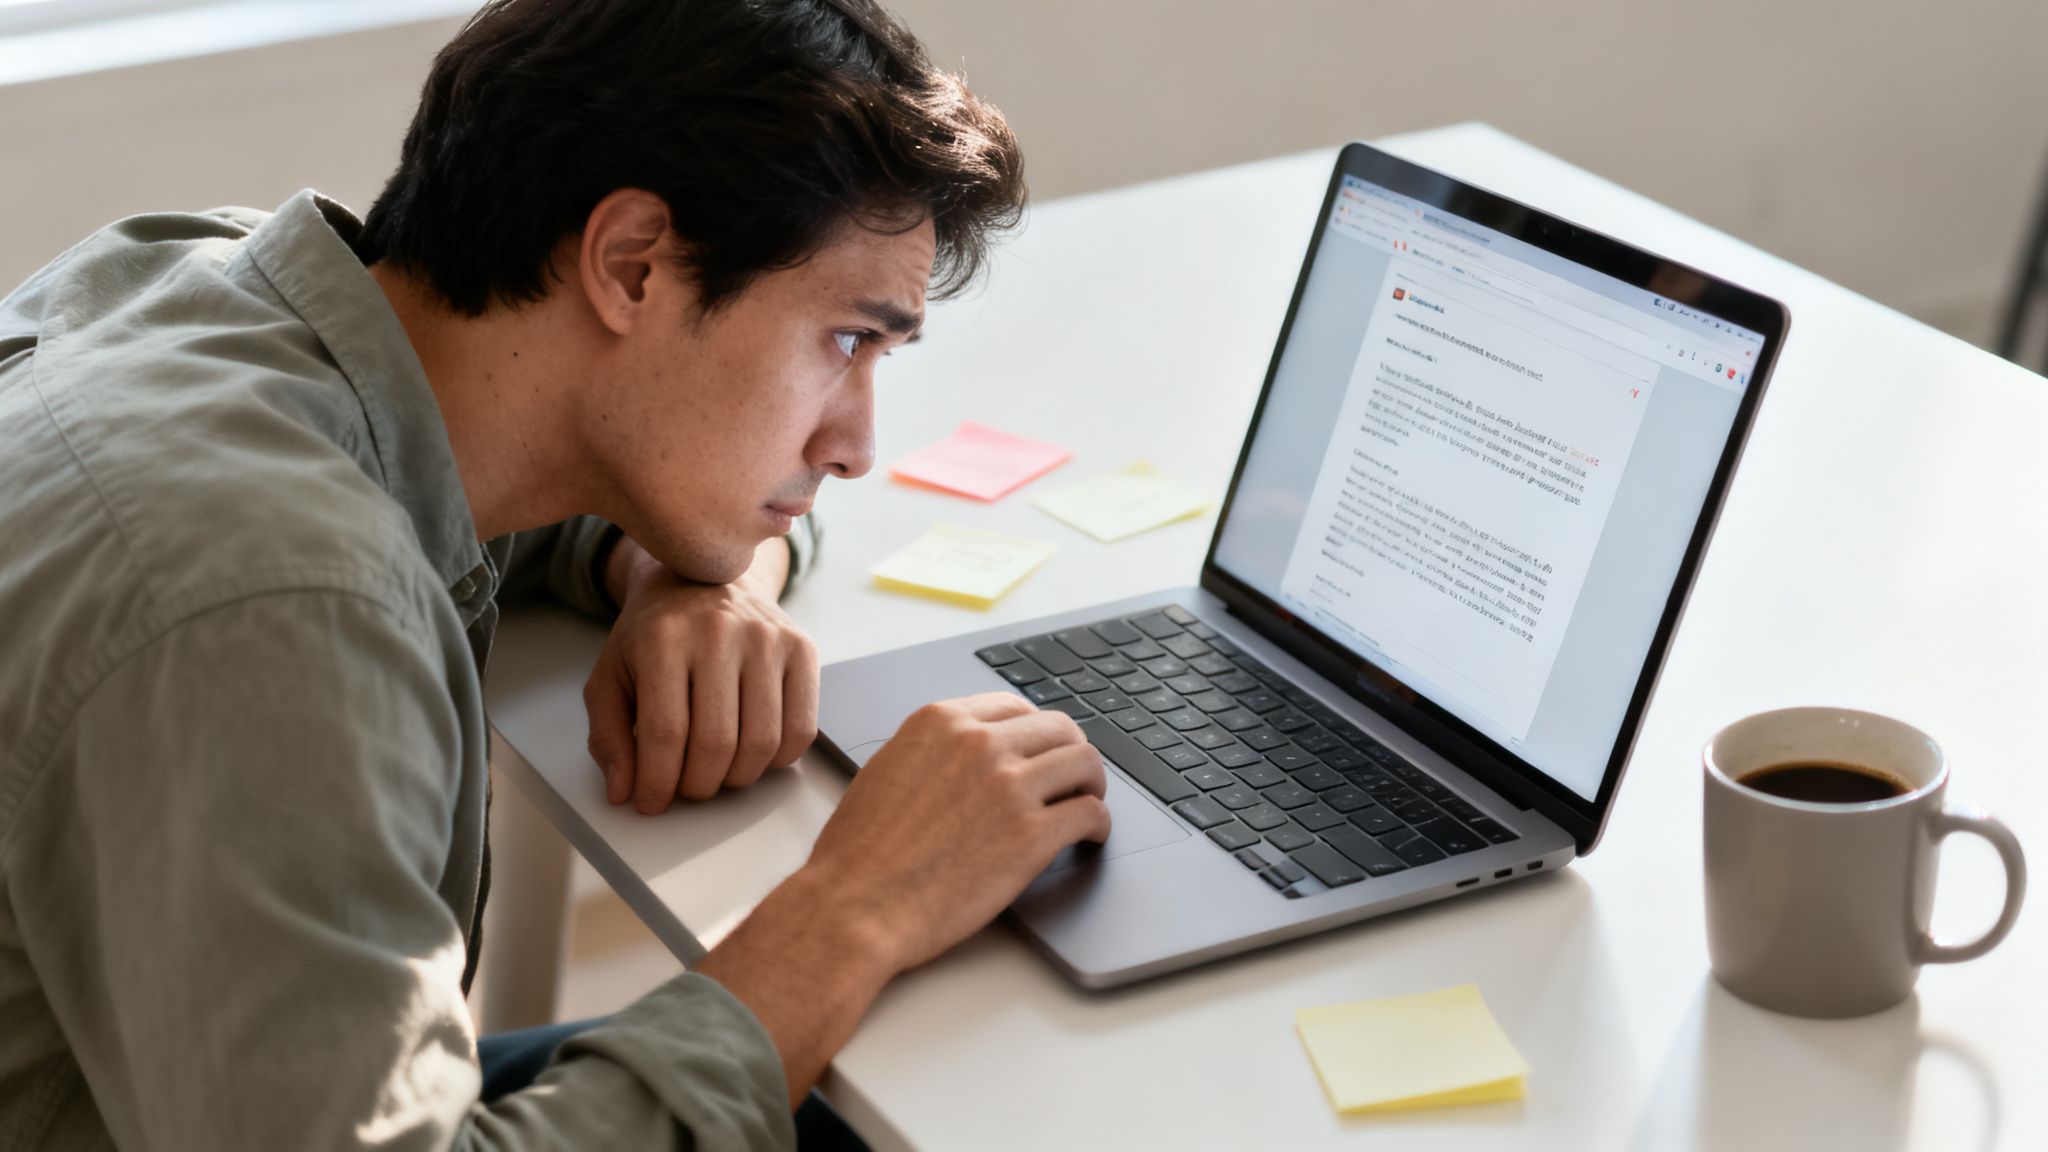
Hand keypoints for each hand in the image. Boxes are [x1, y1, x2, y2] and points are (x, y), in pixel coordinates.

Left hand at [583, 536, 817, 812]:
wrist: (703, 581)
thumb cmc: (653, 638)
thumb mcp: (610, 678)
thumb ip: (608, 736)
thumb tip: (624, 791)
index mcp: (662, 638)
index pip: (665, 732)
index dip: (657, 782)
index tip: (651, 803)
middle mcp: (719, 632)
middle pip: (716, 743)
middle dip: (697, 786)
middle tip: (686, 788)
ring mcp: (767, 638)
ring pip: (762, 743)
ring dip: (736, 779)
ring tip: (717, 772)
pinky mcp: (801, 648)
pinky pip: (800, 730)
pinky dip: (776, 760)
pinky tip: (752, 753)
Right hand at [689, 691, 1110, 1106]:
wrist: (855, 907)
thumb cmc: (858, 854)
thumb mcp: (887, 771)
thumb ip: (934, 753)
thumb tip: (968, 758)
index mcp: (941, 722)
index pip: (1013, 707)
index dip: (1034, 731)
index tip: (1040, 749)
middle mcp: (980, 744)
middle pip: (1058, 728)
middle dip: (1070, 752)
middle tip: (1073, 778)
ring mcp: (1010, 786)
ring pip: (1084, 763)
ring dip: (1091, 784)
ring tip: (1087, 804)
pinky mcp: (1032, 835)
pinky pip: (1089, 813)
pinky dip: (1098, 825)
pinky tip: (1090, 837)